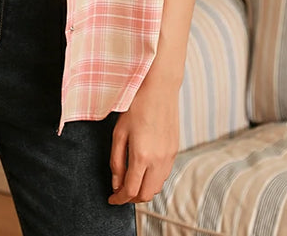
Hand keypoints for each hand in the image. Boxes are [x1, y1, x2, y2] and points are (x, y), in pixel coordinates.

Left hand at [108, 70, 179, 204]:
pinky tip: (144, 169)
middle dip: (131, 198)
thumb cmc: (136, 106)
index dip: (119, 199)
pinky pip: (164, 174)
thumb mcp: (119, 133)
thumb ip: (116, 161)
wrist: (159, 88)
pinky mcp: (175, 150)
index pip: (131, 190)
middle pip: (146, 194)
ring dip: (144, 190)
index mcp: (142, 156)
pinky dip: (153, 179)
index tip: (111, 199)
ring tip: (131, 181)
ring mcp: (169, 156)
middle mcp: (158, 160)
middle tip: (120, 192)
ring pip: (157, 187)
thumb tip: (116, 183)